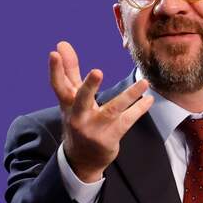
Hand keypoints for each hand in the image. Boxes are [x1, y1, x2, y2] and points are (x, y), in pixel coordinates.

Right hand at [49, 41, 153, 182]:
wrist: (82, 159)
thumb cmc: (78, 119)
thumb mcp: (71, 98)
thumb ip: (69, 71)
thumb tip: (61, 43)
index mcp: (67, 104)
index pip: (58, 85)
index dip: (56, 70)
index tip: (54, 53)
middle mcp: (78, 116)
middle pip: (81, 99)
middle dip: (89, 86)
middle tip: (97, 72)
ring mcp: (94, 128)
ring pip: (112, 109)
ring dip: (129, 95)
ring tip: (144, 82)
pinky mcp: (109, 137)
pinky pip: (126, 120)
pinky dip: (139, 108)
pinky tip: (148, 99)